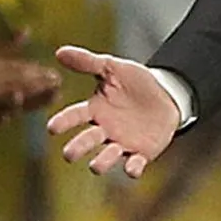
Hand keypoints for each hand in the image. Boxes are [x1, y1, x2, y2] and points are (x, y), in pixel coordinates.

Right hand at [47, 46, 182, 178]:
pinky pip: (134, 166)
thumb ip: (88, 62)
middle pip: (85, 142)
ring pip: (105, 158)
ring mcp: (121, 143)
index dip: (63, 122)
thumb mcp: (113, 68)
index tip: (52, 128)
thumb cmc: (135, 82)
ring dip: (100, 162)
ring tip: (95, 164)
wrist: (167, 94)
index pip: (74, 116)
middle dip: (76, 149)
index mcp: (95, 110)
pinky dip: (132, 169)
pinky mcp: (141, 154)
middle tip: (69, 154)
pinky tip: (132, 166)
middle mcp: (104, 130)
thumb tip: (59, 51)